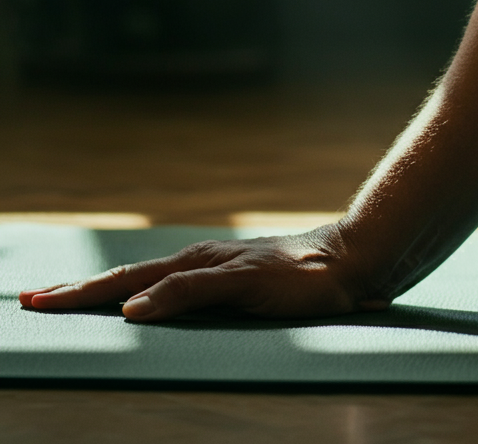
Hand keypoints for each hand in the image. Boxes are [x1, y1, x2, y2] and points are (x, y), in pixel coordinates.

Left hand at [18, 224, 386, 321]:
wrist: (347, 259)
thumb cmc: (296, 281)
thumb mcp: (242, 294)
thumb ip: (208, 301)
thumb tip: (163, 318)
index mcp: (197, 266)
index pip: (130, 281)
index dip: (85, 292)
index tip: (42, 299)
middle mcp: (200, 260)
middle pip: (124, 277)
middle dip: (74, 291)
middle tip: (26, 302)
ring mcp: (220, 266)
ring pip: (147, 279)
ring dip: (98, 292)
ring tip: (56, 302)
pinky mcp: (243, 277)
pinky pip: (194, 290)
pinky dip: (161, 299)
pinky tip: (134, 311)